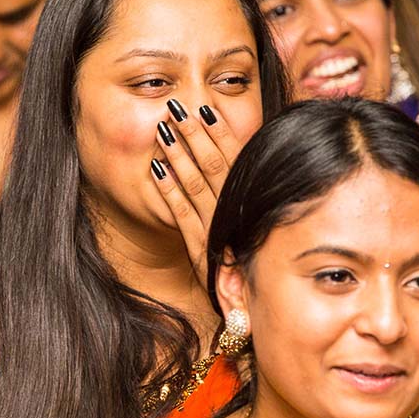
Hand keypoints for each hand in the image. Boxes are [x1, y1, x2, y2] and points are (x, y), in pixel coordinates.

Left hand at [150, 98, 244, 282]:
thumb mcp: (261, 226)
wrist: (255, 309)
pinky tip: (156, 172)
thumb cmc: (260, 262)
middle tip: (177, 109)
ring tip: (164, 131)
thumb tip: (241, 158)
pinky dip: (169, 193)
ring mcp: (218, 231)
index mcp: (253, 203)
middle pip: (216, 166)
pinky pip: (182, 217)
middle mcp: (236, 213)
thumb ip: (250, 194)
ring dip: (179, 156)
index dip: (221, 132)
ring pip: (197, 186)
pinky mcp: (201, 251)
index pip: (237, 159)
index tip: (205, 108)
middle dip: (195, 135)